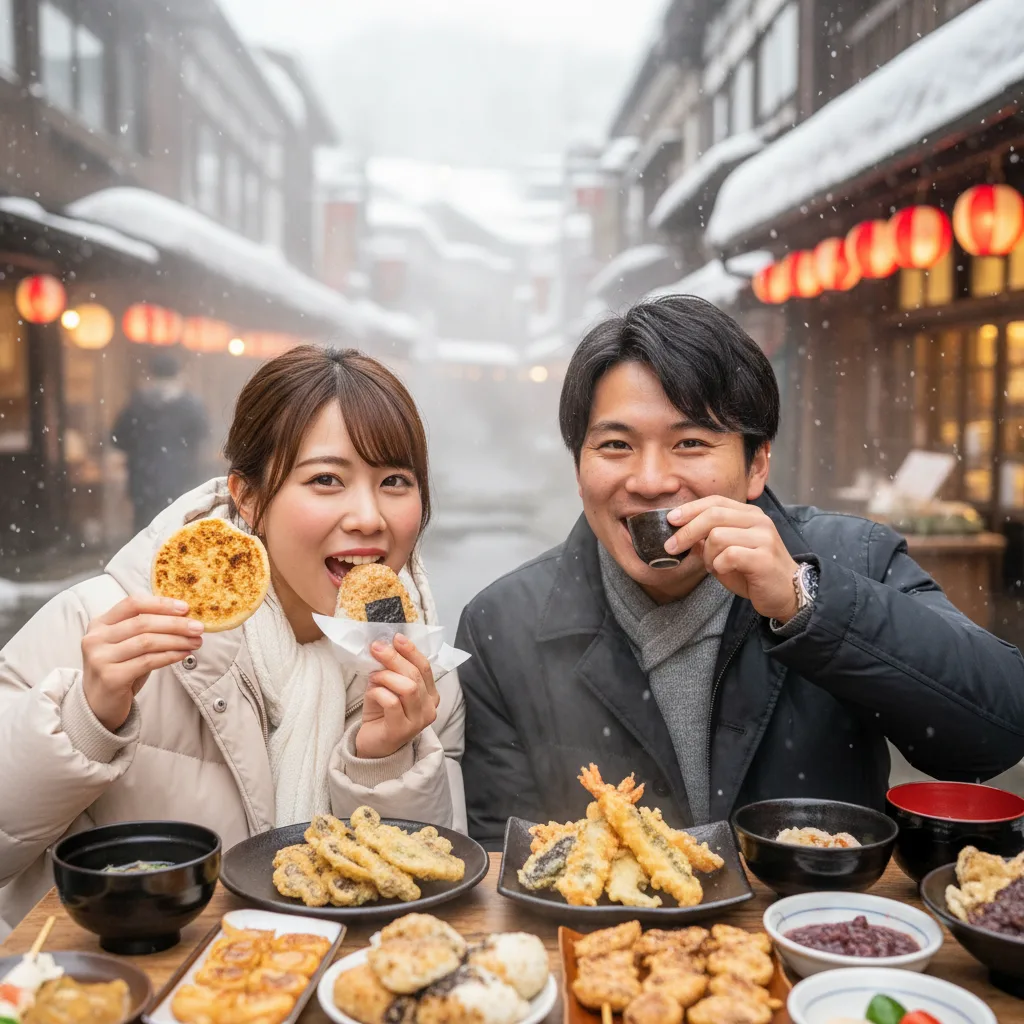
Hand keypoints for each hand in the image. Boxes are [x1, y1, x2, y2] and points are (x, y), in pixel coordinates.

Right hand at [82, 595, 204, 731]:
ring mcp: (100, 658)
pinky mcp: (110, 677)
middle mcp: (96, 638)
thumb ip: (145, 629)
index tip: (186, 608)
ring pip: (147, 642)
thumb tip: (185, 616)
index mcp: (100, 623)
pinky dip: (170, 656)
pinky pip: (148, 661)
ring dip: (177, 640)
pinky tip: (184, 654)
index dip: (160, 604)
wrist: (99, 705)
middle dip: (176, 624)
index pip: (132, 603)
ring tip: (196, 641)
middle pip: (142, 623)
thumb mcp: (127, 644)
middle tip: (198, 627)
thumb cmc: (120, 669)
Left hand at [356, 634, 438, 759]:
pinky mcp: (401, 730)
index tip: (396, 637)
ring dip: (386, 676)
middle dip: (394, 658)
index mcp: (430, 695)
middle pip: (415, 675)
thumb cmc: (382, 713)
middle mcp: (429, 708)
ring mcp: (417, 721)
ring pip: (408, 687)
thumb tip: (383, 647)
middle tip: (376, 648)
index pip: (425, 667)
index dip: (411, 651)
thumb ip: (391, 670)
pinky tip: (372, 693)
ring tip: (373, 676)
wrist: (373, 745)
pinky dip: (379, 692)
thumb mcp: (389, 686)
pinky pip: (392, 702)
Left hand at [666, 496, 800, 620]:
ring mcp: (763, 538)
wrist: (787, 594)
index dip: (690, 509)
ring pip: (717, 536)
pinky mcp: (764, 557)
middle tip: (671, 546)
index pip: (715, 501)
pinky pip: (728, 556)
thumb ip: (709, 540)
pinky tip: (724, 572)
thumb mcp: (727, 551)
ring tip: (714, 567)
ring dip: (707, 555)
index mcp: (749, 514)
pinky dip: (719, 566)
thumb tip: (681, 531)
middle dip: (686, 531)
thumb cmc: (753, 572)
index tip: (670, 520)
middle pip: (713, 515)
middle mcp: (758, 520)